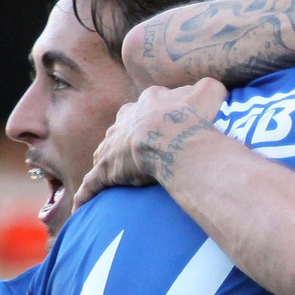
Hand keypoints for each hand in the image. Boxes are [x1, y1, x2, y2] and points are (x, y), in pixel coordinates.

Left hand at [75, 79, 227, 206]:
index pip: (149, 106)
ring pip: (107, 152)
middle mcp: (125, 120)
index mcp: (148, 101)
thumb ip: (209, 88)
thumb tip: (211, 90)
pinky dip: (87, 194)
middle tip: (142, 152)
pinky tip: (82, 207)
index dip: (159, 117)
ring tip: (117, 176)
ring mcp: (112, 144)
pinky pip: (92, 184)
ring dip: (110, 162)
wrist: (169, 137)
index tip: (167, 128)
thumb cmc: (190, 117)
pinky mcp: (105, 169)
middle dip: (129, 138)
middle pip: (124, 127)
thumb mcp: (208, 93)